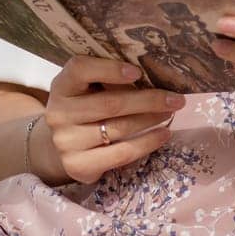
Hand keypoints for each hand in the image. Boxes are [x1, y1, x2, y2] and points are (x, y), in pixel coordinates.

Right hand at [41, 55, 185, 183]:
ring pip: (118, 128)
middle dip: (148, 100)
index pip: (80, 69)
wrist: (65, 143)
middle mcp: (58, 113)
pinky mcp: (78, 165)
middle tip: (176, 98)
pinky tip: (163, 135)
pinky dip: (146, 143)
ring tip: (171, 113)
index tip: (138, 72)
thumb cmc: (85, 107)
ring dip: (151, 120)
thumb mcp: (89, 88)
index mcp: (62, 85)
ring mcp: (66, 142)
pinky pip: (120, 154)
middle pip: (109, 103)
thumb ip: (110, 79)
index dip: (109, 69)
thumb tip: (155, 78)